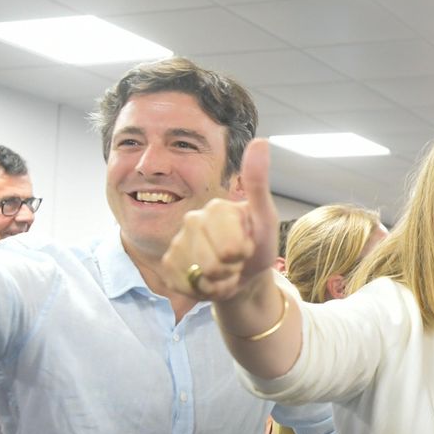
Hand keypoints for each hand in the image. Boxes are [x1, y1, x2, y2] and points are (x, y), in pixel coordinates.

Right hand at [161, 140, 277, 300]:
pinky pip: (182, 284)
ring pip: (198, 276)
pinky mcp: (168, 263)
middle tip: (237, 261)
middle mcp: (192, 220)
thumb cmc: (257, 246)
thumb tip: (261, 141)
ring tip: (225, 272)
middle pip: (214, 263)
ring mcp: (177, 242)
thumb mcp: (265, 218)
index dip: (245, 254)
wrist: (244, 276)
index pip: (232, 246)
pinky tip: (208, 281)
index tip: (248, 246)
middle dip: (232, 270)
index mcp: (216, 207)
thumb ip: (258, 183)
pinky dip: (201, 291)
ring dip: (219, 283)